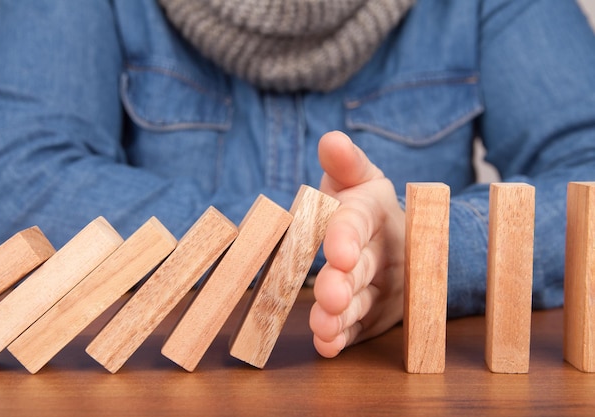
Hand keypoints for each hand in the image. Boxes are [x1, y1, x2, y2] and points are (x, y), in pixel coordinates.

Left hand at [310, 131, 405, 357]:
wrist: (399, 242)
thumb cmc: (364, 206)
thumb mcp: (359, 178)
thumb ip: (344, 163)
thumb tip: (331, 139)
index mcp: (374, 214)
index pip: (359, 223)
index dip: (347, 236)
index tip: (337, 251)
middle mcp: (381, 253)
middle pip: (362, 269)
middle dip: (343, 283)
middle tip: (328, 295)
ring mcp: (380, 287)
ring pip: (360, 303)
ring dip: (341, 316)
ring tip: (322, 327)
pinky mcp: (373, 315)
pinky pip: (359, 328)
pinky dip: (343, 338)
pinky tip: (326, 345)